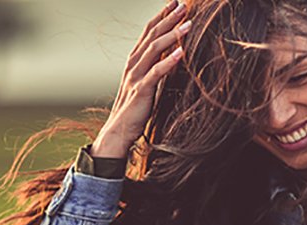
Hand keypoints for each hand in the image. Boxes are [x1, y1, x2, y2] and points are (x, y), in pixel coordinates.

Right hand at [91, 0, 191, 158]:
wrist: (117, 131)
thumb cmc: (134, 109)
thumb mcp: (146, 84)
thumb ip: (155, 69)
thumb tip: (172, 56)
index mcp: (134, 61)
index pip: (148, 32)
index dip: (161, 16)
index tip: (175, 3)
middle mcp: (133, 64)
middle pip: (152, 35)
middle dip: (169, 19)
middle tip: (185, 5)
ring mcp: (136, 76)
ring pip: (154, 49)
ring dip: (172, 35)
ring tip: (189, 24)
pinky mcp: (141, 90)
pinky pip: (156, 73)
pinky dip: (169, 61)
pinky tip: (182, 52)